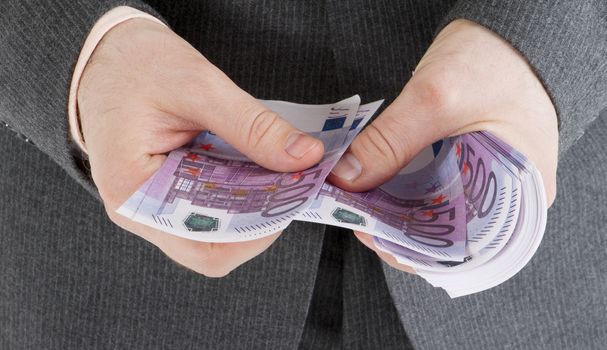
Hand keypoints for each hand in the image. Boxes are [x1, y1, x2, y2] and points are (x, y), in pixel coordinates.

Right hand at [78, 19, 323, 276]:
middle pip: (212, 245)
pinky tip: (258, 170)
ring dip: (251, 209)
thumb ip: (253, 126)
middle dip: (259, 221)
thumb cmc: (135, 66)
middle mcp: (139, 211)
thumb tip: (305, 157)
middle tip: (294, 186)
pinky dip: (237, 195)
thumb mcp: (199, 87)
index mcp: (134, 193)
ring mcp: (150, 205)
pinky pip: (206, 209)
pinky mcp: (164, 192)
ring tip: (280, 176)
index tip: (293, 199)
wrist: (103, 57)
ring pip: (213, 231)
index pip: (205, 245)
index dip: (257, 232)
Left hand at [329, 19, 558, 272]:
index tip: (370, 232)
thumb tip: (347, 177)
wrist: (509, 32)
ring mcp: (487, 185)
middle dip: (396, 228)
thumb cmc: (496, 60)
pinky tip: (377, 184)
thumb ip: (390, 141)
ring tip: (360, 201)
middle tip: (357, 216)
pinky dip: (403, 190)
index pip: (459, 248)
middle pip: (443, 234)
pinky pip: (433, 191)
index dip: (410, 247)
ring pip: (435, 213)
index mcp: (519, 199)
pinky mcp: (470, 170)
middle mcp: (505, 202)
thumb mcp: (437, 98)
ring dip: (395, 209)